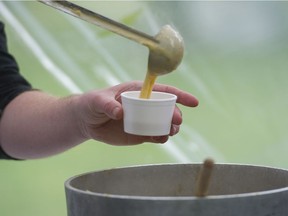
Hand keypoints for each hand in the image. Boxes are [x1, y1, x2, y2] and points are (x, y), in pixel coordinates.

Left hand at [74, 81, 198, 145]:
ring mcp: (144, 119)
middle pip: (167, 108)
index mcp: (139, 91)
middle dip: (176, 114)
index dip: (180, 95)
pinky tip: (160, 139)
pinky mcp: (140, 132)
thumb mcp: (97, 101)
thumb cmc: (92, 104)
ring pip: (164, 123)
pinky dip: (161, 137)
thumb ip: (107, 104)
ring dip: (171, 127)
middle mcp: (145, 105)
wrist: (87, 121)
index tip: (194, 102)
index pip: (163, 91)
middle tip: (176, 122)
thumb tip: (120, 112)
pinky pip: (155, 135)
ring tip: (169, 132)